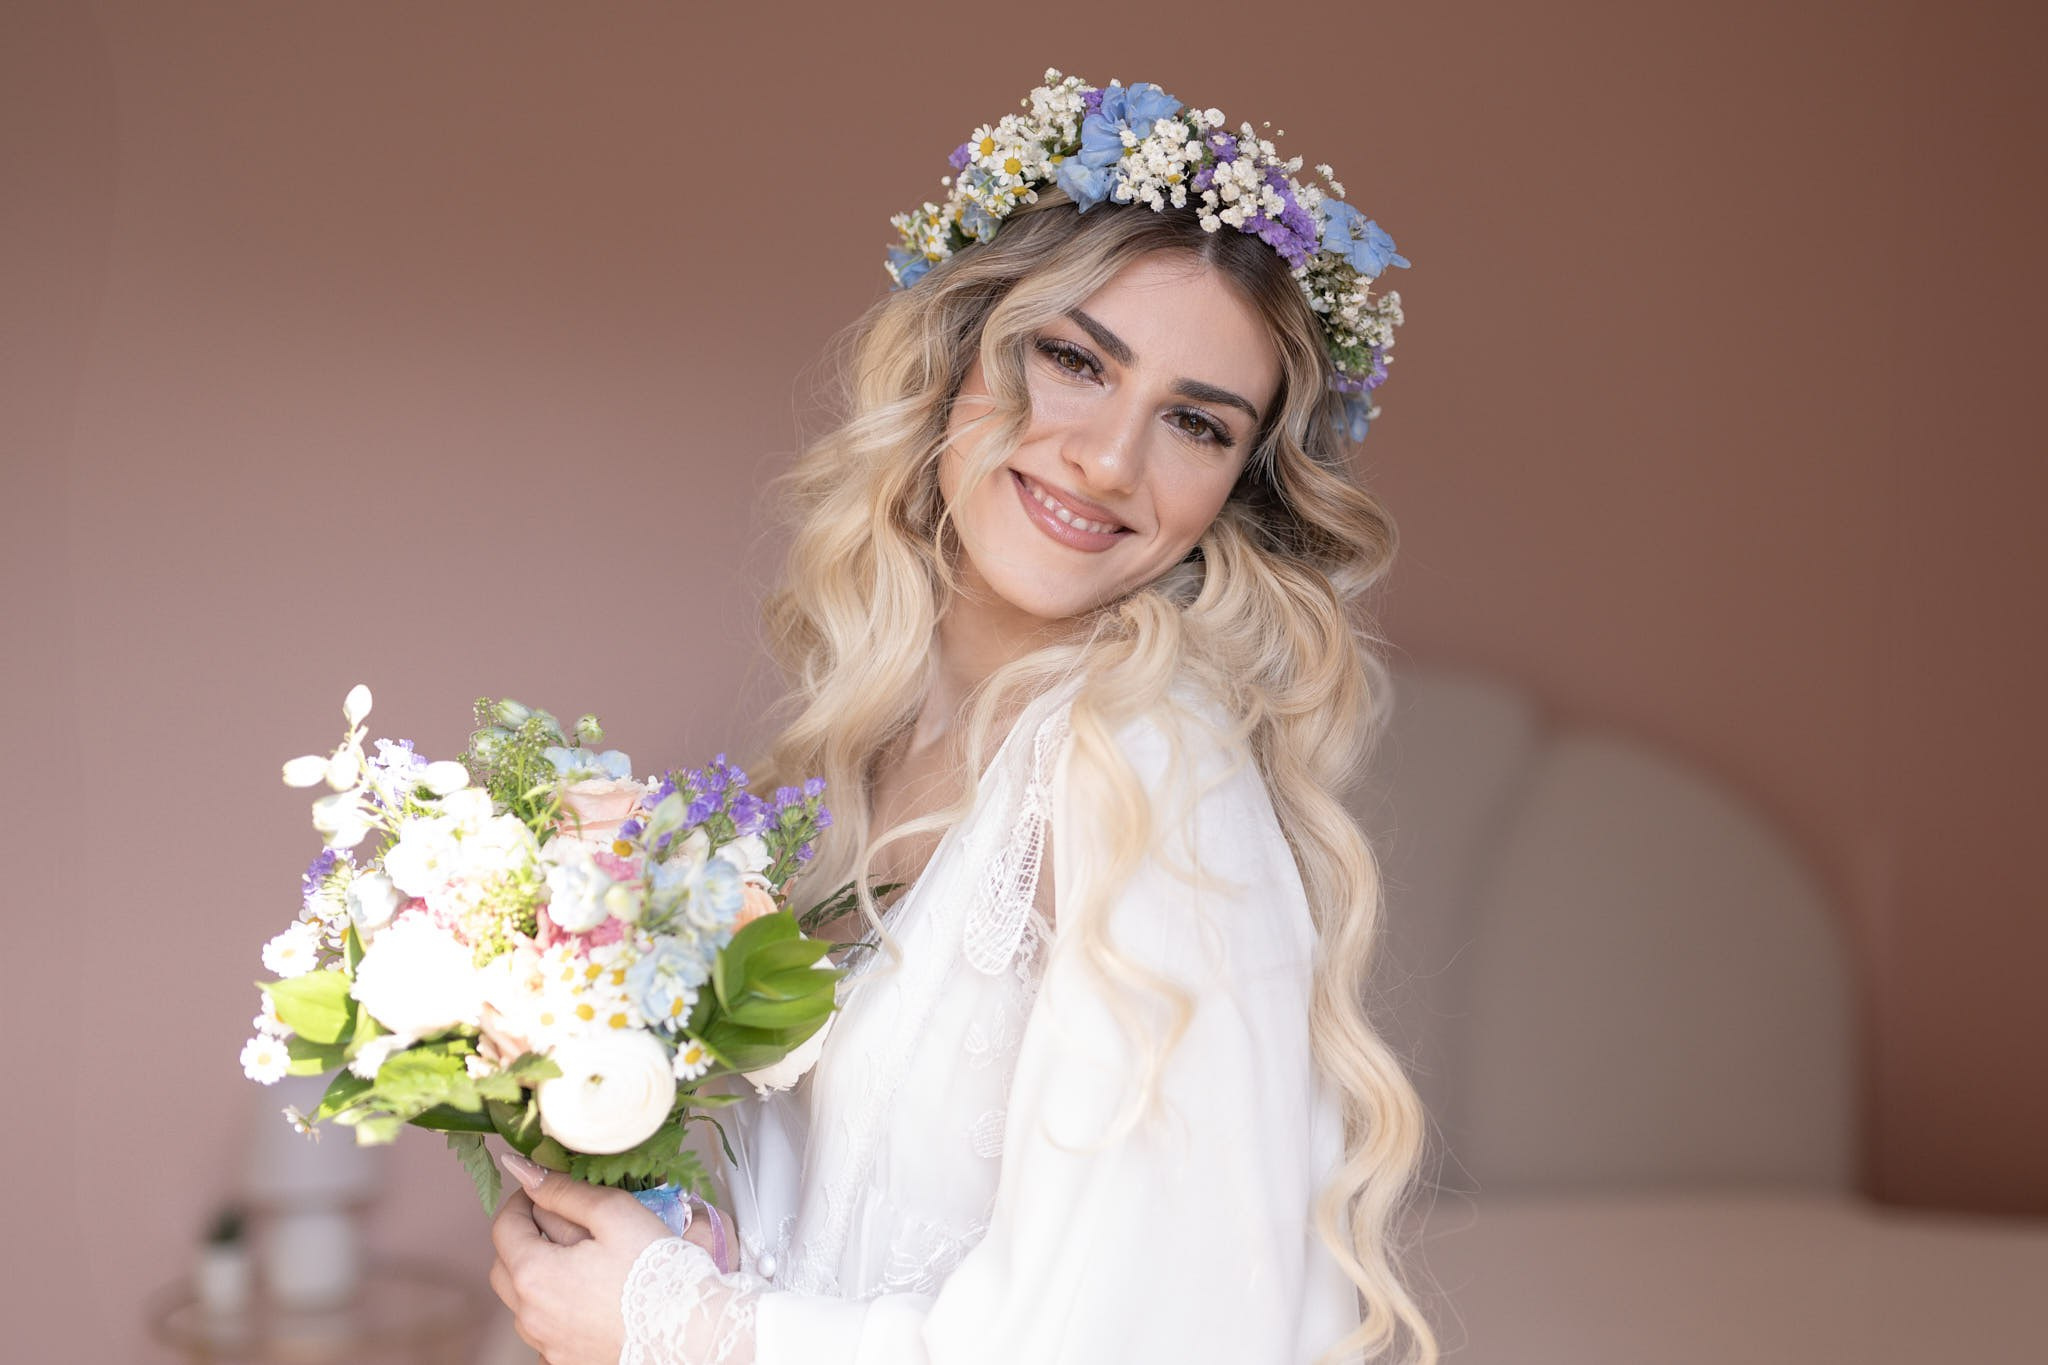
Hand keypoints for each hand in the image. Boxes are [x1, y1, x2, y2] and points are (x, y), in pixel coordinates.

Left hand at [488, 1152, 670, 1364]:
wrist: (688, 1330)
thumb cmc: (654, 1271)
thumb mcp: (613, 1212)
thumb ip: (564, 1190)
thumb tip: (524, 1171)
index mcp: (533, 1275)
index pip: (504, 1226)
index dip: (522, 1199)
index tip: (546, 1190)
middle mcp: (529, 1316)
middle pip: (504, 1266)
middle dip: (524, 1237)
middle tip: (560, 1220)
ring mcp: (546, 1344)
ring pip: (523, 1302)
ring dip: (539, 1275)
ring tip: (582, 1260)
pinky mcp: (564, 1361)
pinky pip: (546, 1329)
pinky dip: (556, 1308)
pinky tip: (589, 1297)